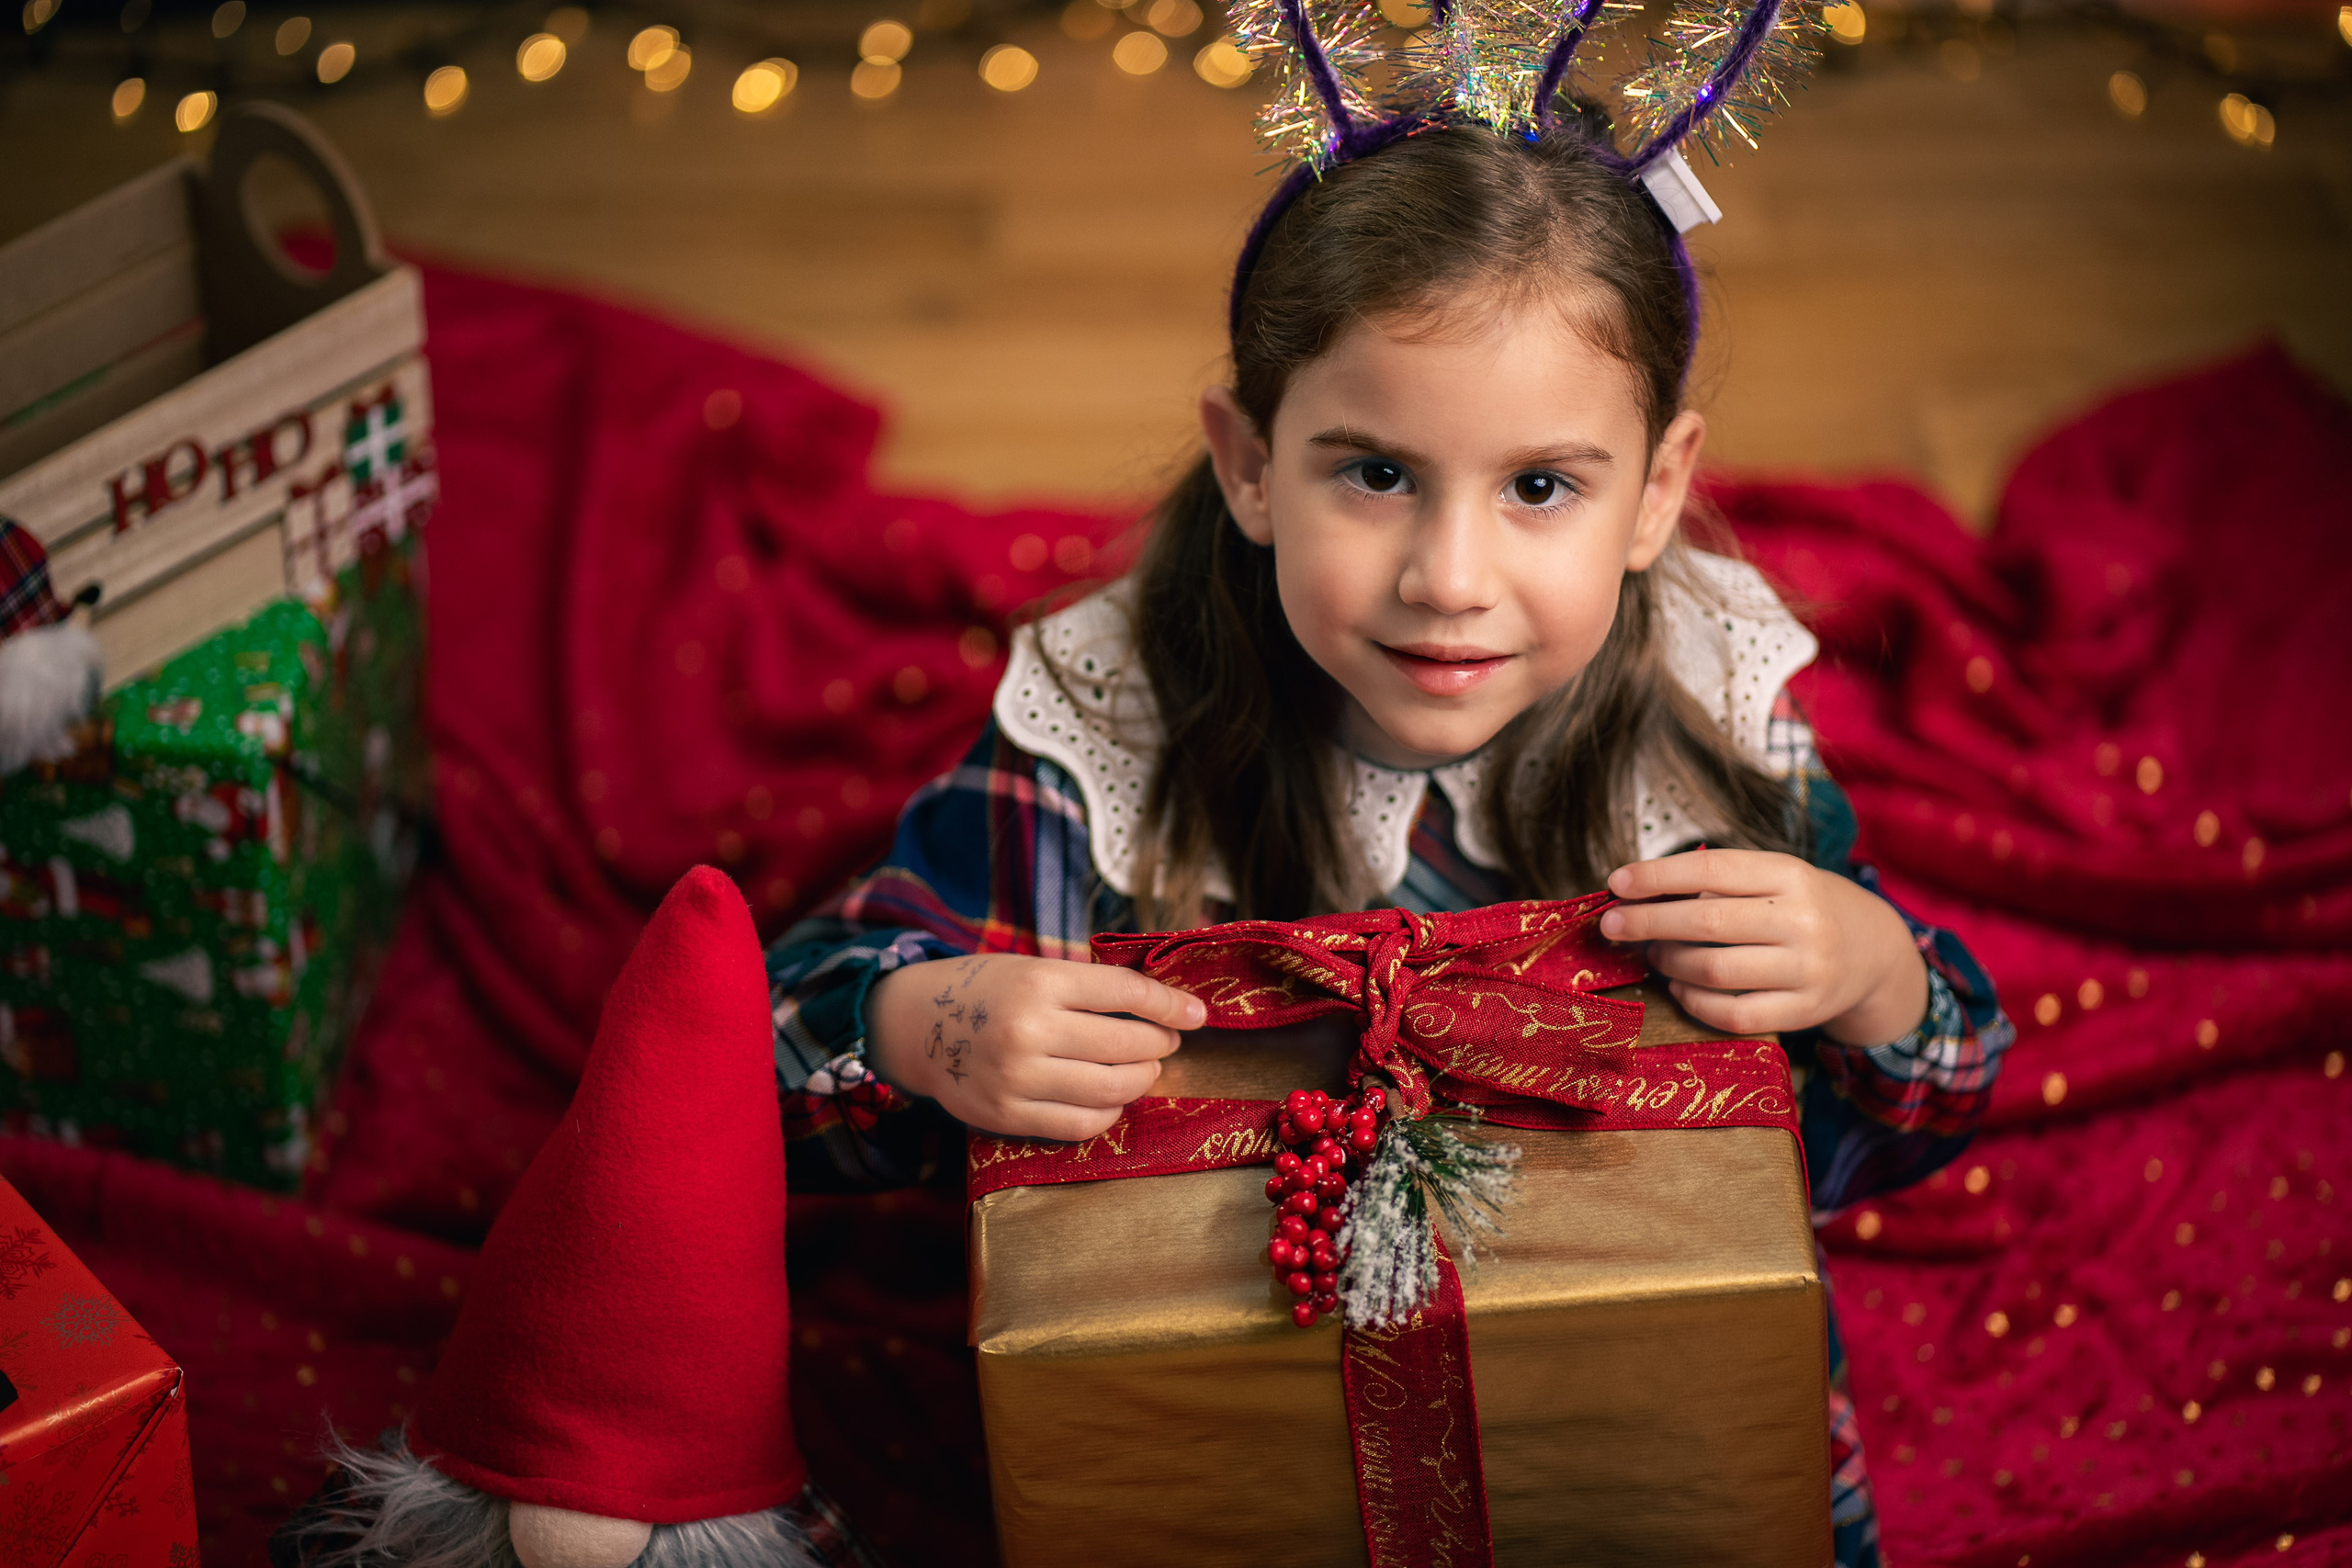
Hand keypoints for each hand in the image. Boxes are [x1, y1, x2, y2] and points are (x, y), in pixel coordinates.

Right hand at [864, 954, 1204, 1140]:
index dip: (1170, 1004)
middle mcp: (1028, 1030)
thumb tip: (1163, 1004)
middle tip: (1166, 1041)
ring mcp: (1016, 1078)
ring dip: (1141, 1079)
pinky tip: (1111, 1098)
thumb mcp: (1033, 968)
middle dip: (1160, 1043)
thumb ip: (1088, 985)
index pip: (1125, 992)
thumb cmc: (986, 991)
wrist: (915, 1026)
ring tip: (1144, 1068)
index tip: (1197, 1013)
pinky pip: (1080, 1125)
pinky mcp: (1006, 1116)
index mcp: (1039, 982)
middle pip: (1126, 1045)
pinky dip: (1109, 1113)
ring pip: (1110, 1090)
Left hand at [1600, 849, 1928, 1045]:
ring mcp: (1807, 970)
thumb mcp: (1777, 877)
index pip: (1712, 869)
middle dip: (1649, 923)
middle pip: (1708, 922)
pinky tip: (1679, 986)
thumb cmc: (1805, 907)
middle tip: (1611, 925)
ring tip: (1652, 954)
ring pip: (1714, 970)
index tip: (1616, 882)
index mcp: (1792, 875)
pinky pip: (1732, 1013)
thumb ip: (1720, 880)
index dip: (1658, 876)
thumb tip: (1639, 892)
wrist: (1875, 953)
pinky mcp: (1804, 1012)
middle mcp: (1803, 921)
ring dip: (1668, 962)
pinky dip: (1693, 1001)